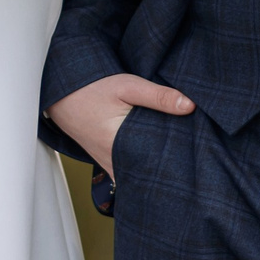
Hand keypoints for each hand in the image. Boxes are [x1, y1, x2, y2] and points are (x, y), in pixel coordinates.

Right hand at [48, 72, 193, 178]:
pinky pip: (130, 171)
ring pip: (140, 174)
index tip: (197, 159)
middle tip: (194, 161)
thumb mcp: (127, 86)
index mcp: (120, 146)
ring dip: (156, 167)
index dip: (178, 163)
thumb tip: (190, 105)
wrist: (62, 95)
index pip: (157, 165)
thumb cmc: (93, 89)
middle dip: (171, 167)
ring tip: (180, 160)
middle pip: (150, 173)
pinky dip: (143, 166)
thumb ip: (158, 96)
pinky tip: (158, 158)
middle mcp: (114, 163)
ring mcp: (110, 166)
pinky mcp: (107, 162)